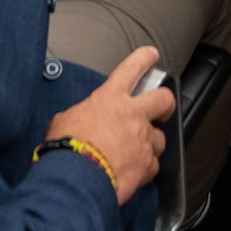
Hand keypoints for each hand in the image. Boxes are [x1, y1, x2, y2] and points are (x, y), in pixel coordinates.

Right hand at [45, 46, 173, 203]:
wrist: (77, 176)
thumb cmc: (66, 146)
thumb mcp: (65, 121)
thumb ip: (79, 116)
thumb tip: (79, 122)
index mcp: (110, 98)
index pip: (131, 69)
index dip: (143, 59)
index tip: (151, 55)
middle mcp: (132, 115)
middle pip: (163, 99)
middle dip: (165, 103)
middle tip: (162, 110)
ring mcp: (142, 139)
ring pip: (160, 138)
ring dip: (151, 145)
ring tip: (136, 153)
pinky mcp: (146, 165)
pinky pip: (153, 165)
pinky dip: (145, 170)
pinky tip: (133, 173)